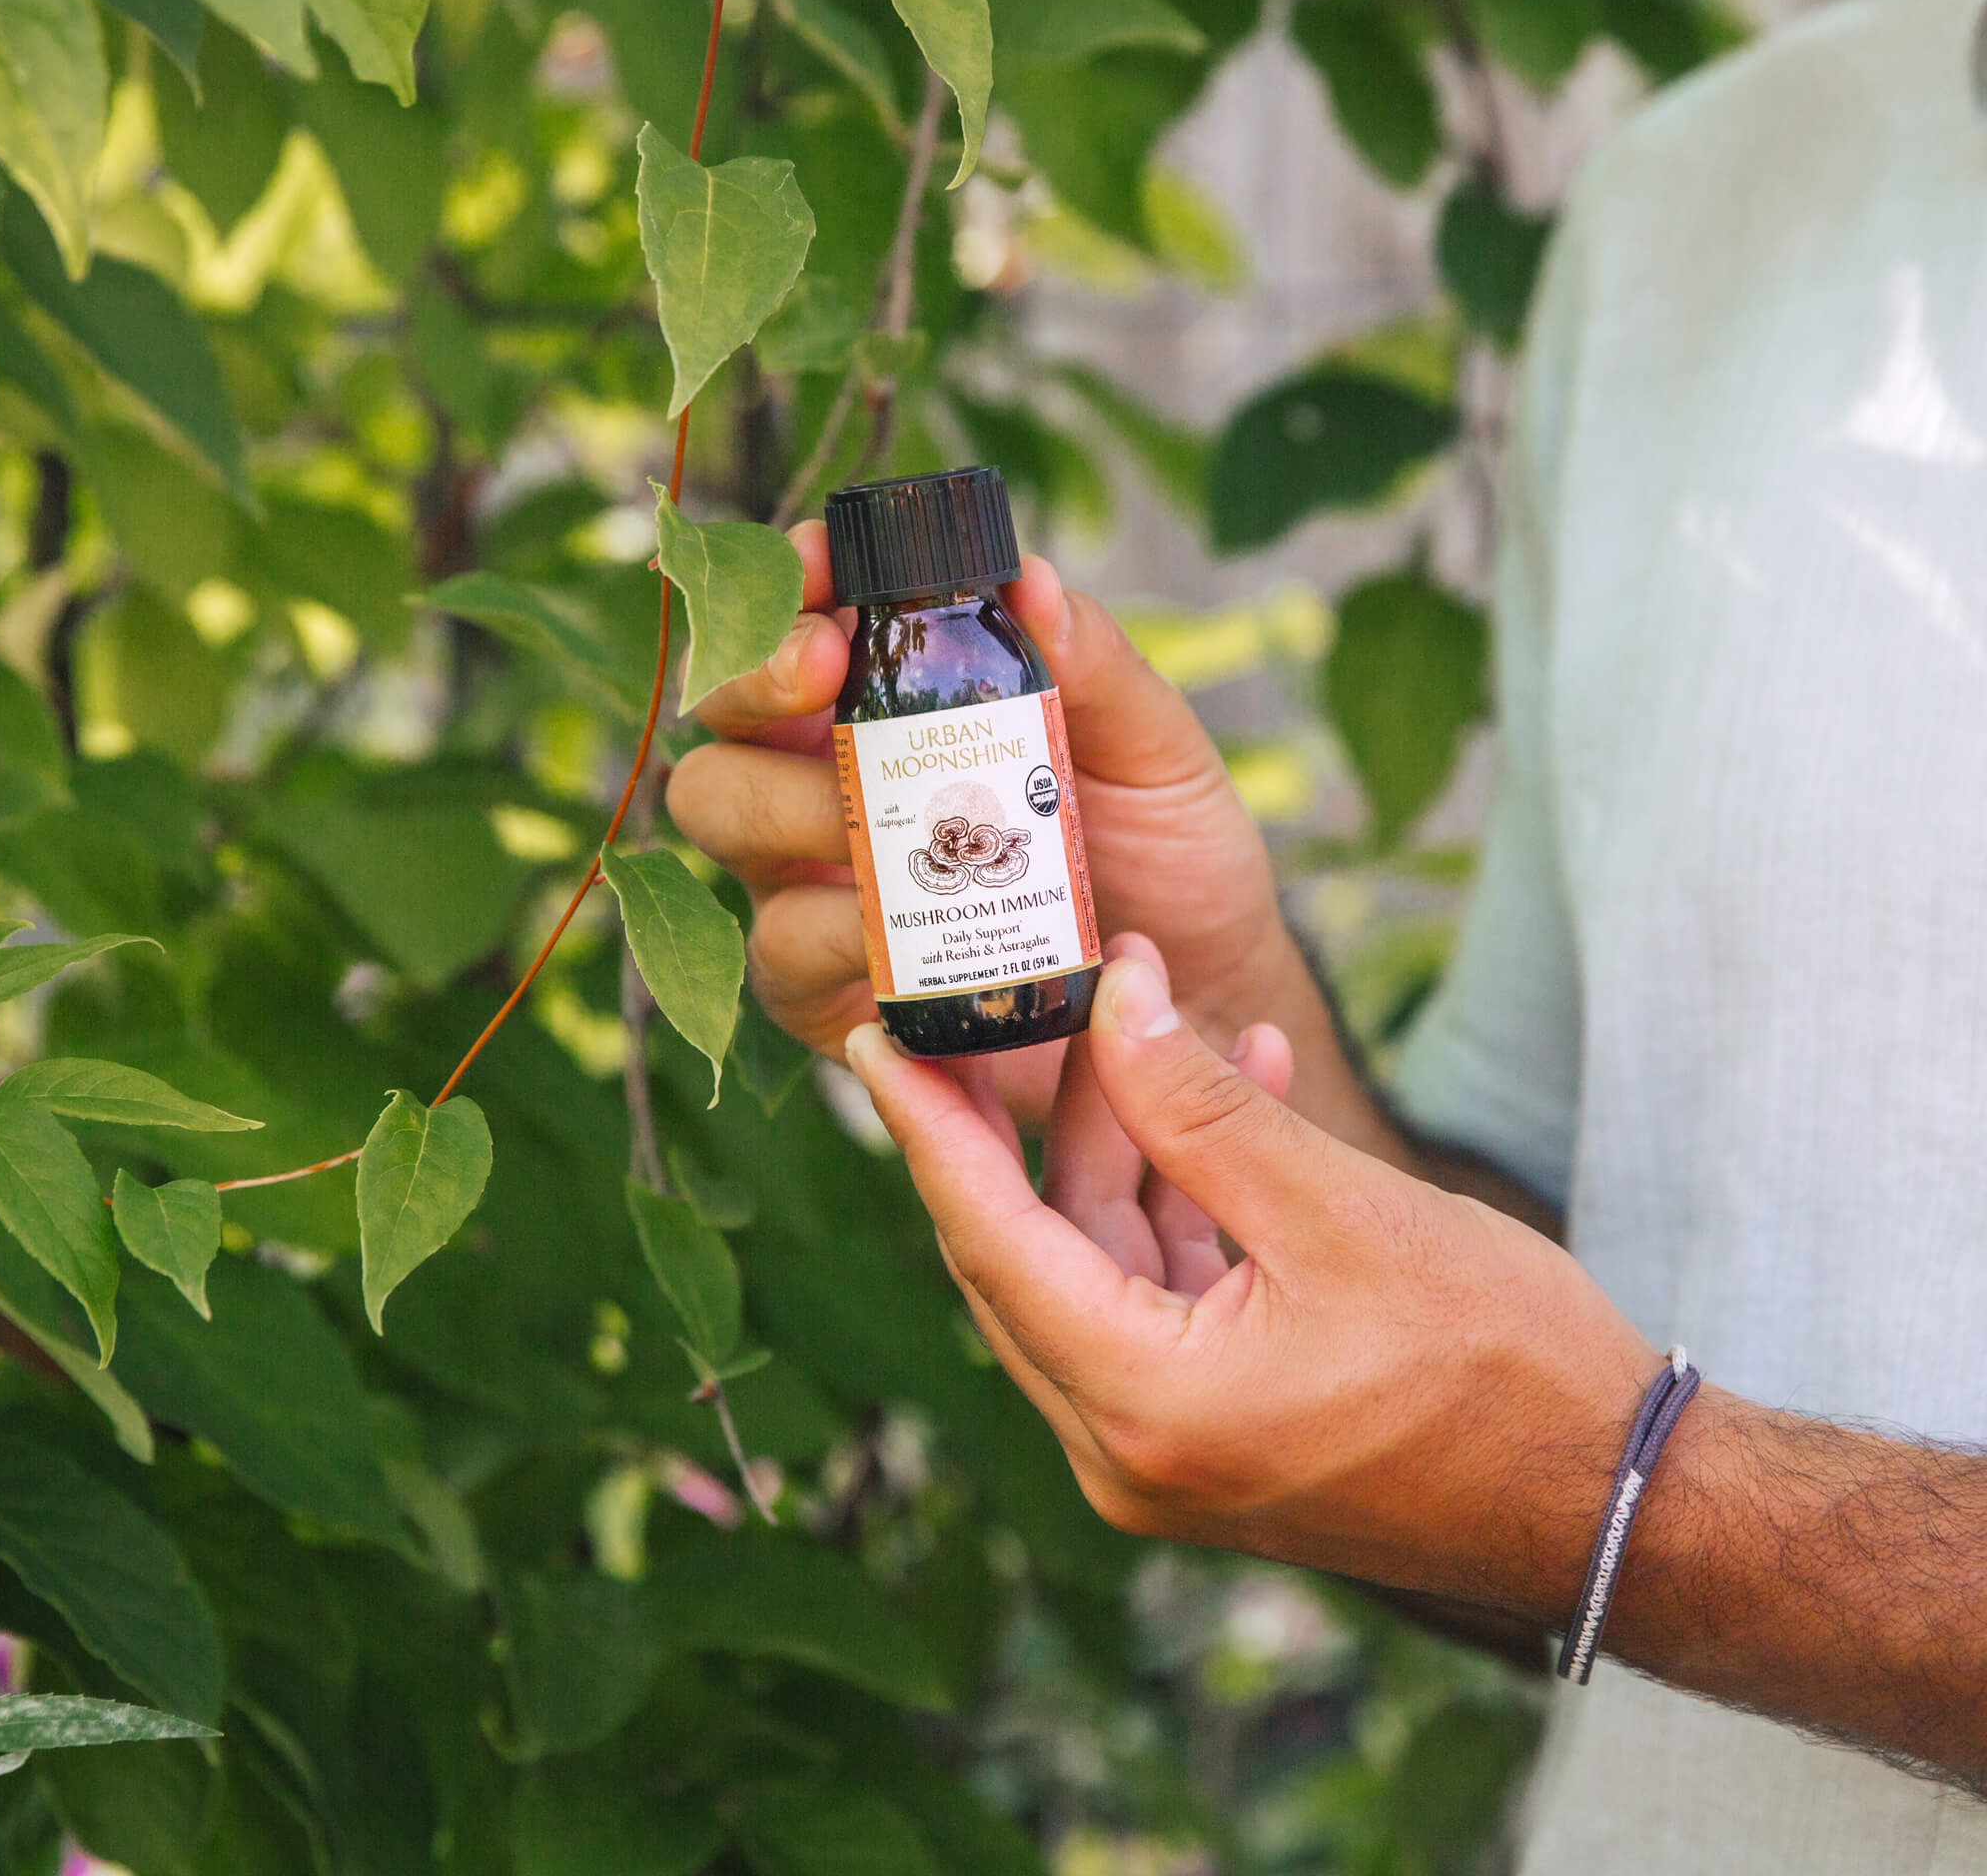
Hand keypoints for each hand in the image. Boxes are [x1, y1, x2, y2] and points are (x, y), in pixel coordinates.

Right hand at [667, 523, 1339, 1121]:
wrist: (1202, 999)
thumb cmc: (1168, 857)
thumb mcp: (1154, 750)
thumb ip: (1095, 666)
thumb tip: (1032, 577)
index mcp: (893, 705)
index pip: (803, 620)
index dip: (788, 582)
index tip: (823, 566)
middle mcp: (828, 782)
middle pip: (725, 714)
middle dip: (755, 679)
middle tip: (828, 669)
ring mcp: (813, 884)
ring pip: (724, 813)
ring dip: (792, 803)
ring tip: (888, 827)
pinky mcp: (825, 990)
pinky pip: (778, 949)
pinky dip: (828, 929)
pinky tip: (887, 930)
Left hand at [845, 941, 1660, 1611]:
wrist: (1617, 1501)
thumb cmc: (1502, 1363)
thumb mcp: (1335, 1204)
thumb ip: (1197, 1101)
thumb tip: (1110, 992)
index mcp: (1145, 1407)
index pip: (989, 1240)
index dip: (927, 1129)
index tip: (875, 1037)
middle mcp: (1128, 1450)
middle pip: (1026, 1254)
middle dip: (1026, 1119)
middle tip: (1011, 1001)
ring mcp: (1166, 1452)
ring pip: (1093, 1266)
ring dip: (1127, 1145)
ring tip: (1173, 1020)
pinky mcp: (1211, 1436)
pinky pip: (1156, 1295)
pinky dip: (1180, 1202)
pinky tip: (1233, 1096)